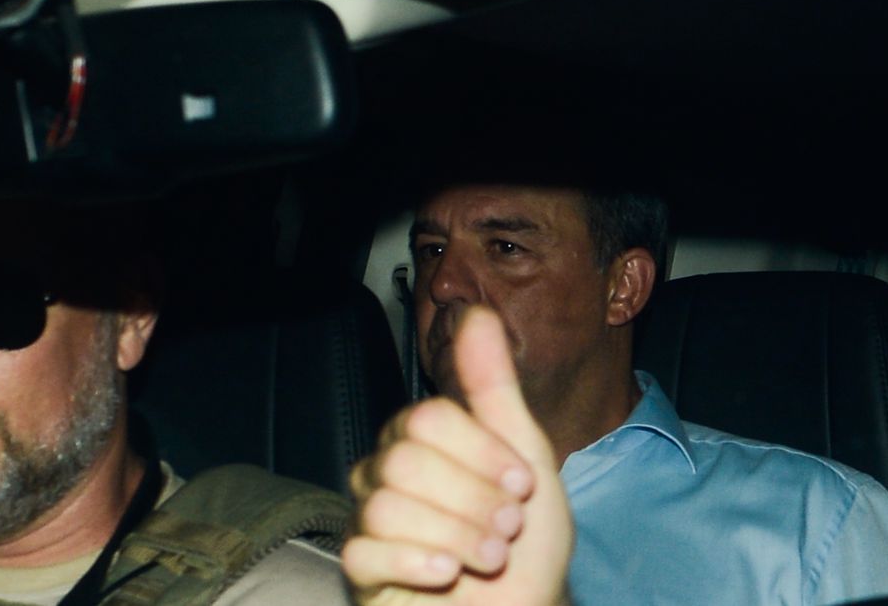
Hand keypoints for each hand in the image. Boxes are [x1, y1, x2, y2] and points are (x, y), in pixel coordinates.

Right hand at [342, 306, 572, 605]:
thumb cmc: (525, 541)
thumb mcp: (524, 453)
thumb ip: (493, 385)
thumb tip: (476, 312)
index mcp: (423, 437)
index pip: (427, 418)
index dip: (482, 452)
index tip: (522, 483)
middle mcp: (387, 471)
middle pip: (404, 461)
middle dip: (472, 500)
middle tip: (506, 526)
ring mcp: (371, 520)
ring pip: (385, 507)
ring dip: (458, 537)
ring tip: (490, 556)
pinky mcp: (362, 569)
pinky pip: (363, 551)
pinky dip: (418, 564)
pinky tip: (449, 575)